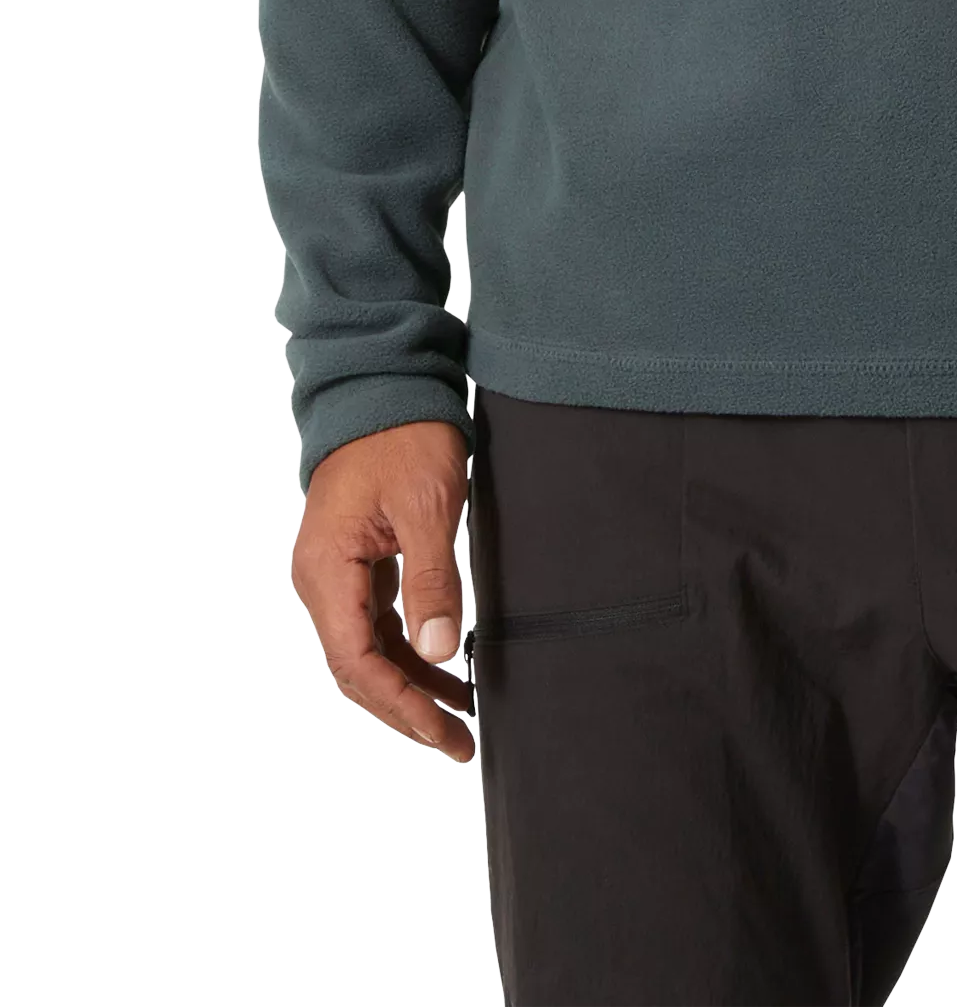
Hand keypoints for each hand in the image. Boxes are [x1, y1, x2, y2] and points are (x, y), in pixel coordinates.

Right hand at [291, 420, 475, 760]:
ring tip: (461, 722)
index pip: (355, 662)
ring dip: (412, 687)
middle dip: (406, 711)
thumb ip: (432, 578)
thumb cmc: (402, 435)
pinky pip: (378, 624)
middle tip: (458, 745)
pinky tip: (448, 671)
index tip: (441, 733)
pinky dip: (411, 651)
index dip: (400, 704)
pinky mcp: (357, 564)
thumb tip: (439, 648)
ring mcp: (336, 574)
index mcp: (327, 570)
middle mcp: (320, 580)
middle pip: (357, 669)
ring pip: (369, 652)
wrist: (383, 385)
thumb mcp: (427, 504)